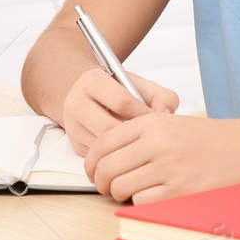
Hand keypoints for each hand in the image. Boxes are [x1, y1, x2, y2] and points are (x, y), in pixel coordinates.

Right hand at [60, 68, 177, 155]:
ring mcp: (73, 125)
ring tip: (139, 142)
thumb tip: (166, 114)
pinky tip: (127, 149)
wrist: (89, 96)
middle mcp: (77, 102)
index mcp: (92, 81)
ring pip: (103, 146)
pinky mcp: (75, 144)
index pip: (121, 101)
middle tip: (148, 137)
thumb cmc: (116, 91)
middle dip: (132, 135)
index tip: (156, 120)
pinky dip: (117, 155)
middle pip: (108, 127)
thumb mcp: (139, 85)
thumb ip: (160, 95)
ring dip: (124, 148)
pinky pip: (100, 157)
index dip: (142, 113)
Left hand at [85, 112, 239, 204]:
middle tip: (106, 188)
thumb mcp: (173, 124)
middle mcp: (157, 143)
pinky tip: (153, 198)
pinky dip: (141, 205)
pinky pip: (141, 204)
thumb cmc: (212, 140)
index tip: (93, 171)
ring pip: (120, 188)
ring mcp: (168, 169)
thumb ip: (140, 135)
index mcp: (152, 123)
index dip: (91, 161)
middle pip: (106, 168)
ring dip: (120, 196)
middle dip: (100, 183)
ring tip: (131, 193)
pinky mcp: (180, 193)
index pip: (103, 142)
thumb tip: (105, 158)